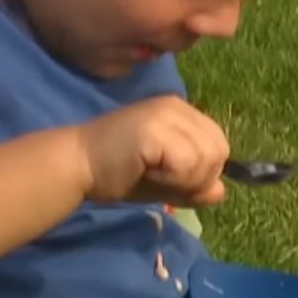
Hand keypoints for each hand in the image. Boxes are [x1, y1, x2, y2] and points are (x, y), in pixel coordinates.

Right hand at [76, 95, 228, 207]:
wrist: (76, 166)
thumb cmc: (116, 172)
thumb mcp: (165, 182)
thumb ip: (194, 185)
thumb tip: (221, 191)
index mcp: (182, 113)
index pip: (218, 144)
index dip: (205, 171)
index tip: (176, 181)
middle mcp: (178, 106)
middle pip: (218, 150)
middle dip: (199, 178)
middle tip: (165, 181)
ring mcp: (167, 114)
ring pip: (207, 157)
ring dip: (185, 179)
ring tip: (154, 175)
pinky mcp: (155, 128)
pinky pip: (187, 162)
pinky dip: (173, 178)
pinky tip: (147, 172)